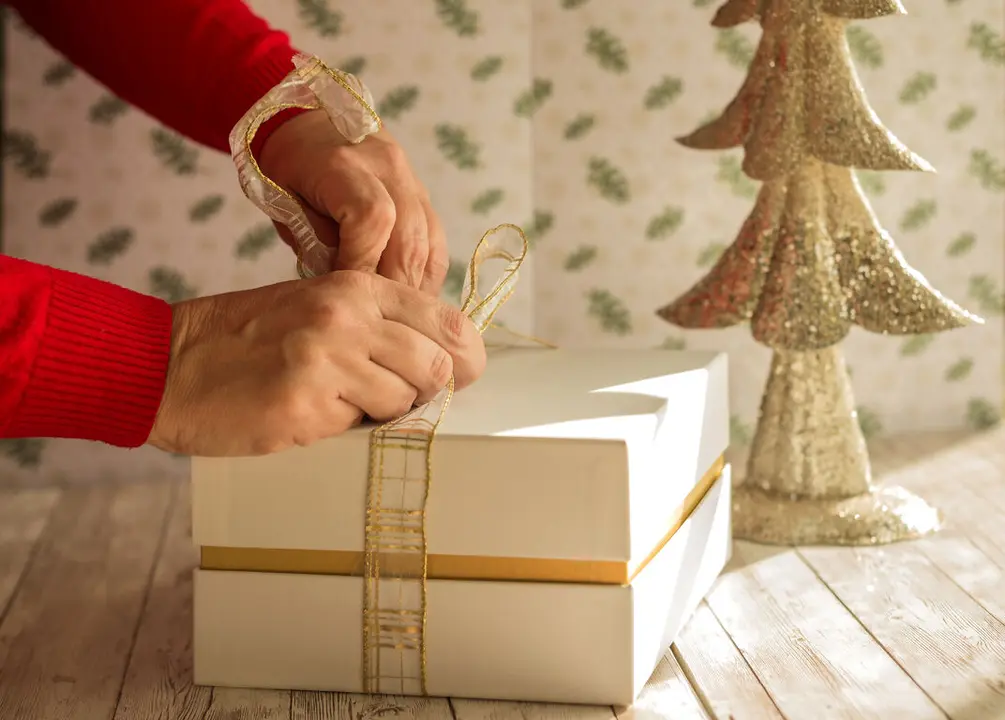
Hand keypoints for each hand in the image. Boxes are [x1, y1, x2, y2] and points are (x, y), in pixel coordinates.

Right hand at [148, 271, 484, 456]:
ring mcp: (328, 357)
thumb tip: (442, 360)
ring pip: (406, 399)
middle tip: (396, 399)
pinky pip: (363, 427)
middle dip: (427, 391)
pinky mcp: (306, 402)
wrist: (169, 365)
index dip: (464, 357)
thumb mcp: (316, 306)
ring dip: (384, 412)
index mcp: (356, 286)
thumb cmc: (245, 340)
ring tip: (341, 402)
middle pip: (439, 365)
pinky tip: (312, 413)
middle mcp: (348, 314)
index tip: (458, 375)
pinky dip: (349, 428)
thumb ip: (377, 324)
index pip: (447, 321)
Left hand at [258, 110, 448, 295]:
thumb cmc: (287, 169)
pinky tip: (408, 294)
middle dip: (393, 288)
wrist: (306, 120)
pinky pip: (437, 242)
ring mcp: (412, 179)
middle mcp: (387, 167)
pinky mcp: (424, 194)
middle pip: (409, 241)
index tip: (347, 294)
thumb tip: (349, 292)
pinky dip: (425, 274)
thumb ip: (318, 247)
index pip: (373, 220)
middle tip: (375, 319)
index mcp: (343, 164)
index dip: (363, 265)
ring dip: (414, 287)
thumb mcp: (287, 207)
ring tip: (393, 314)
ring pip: (430, 245)